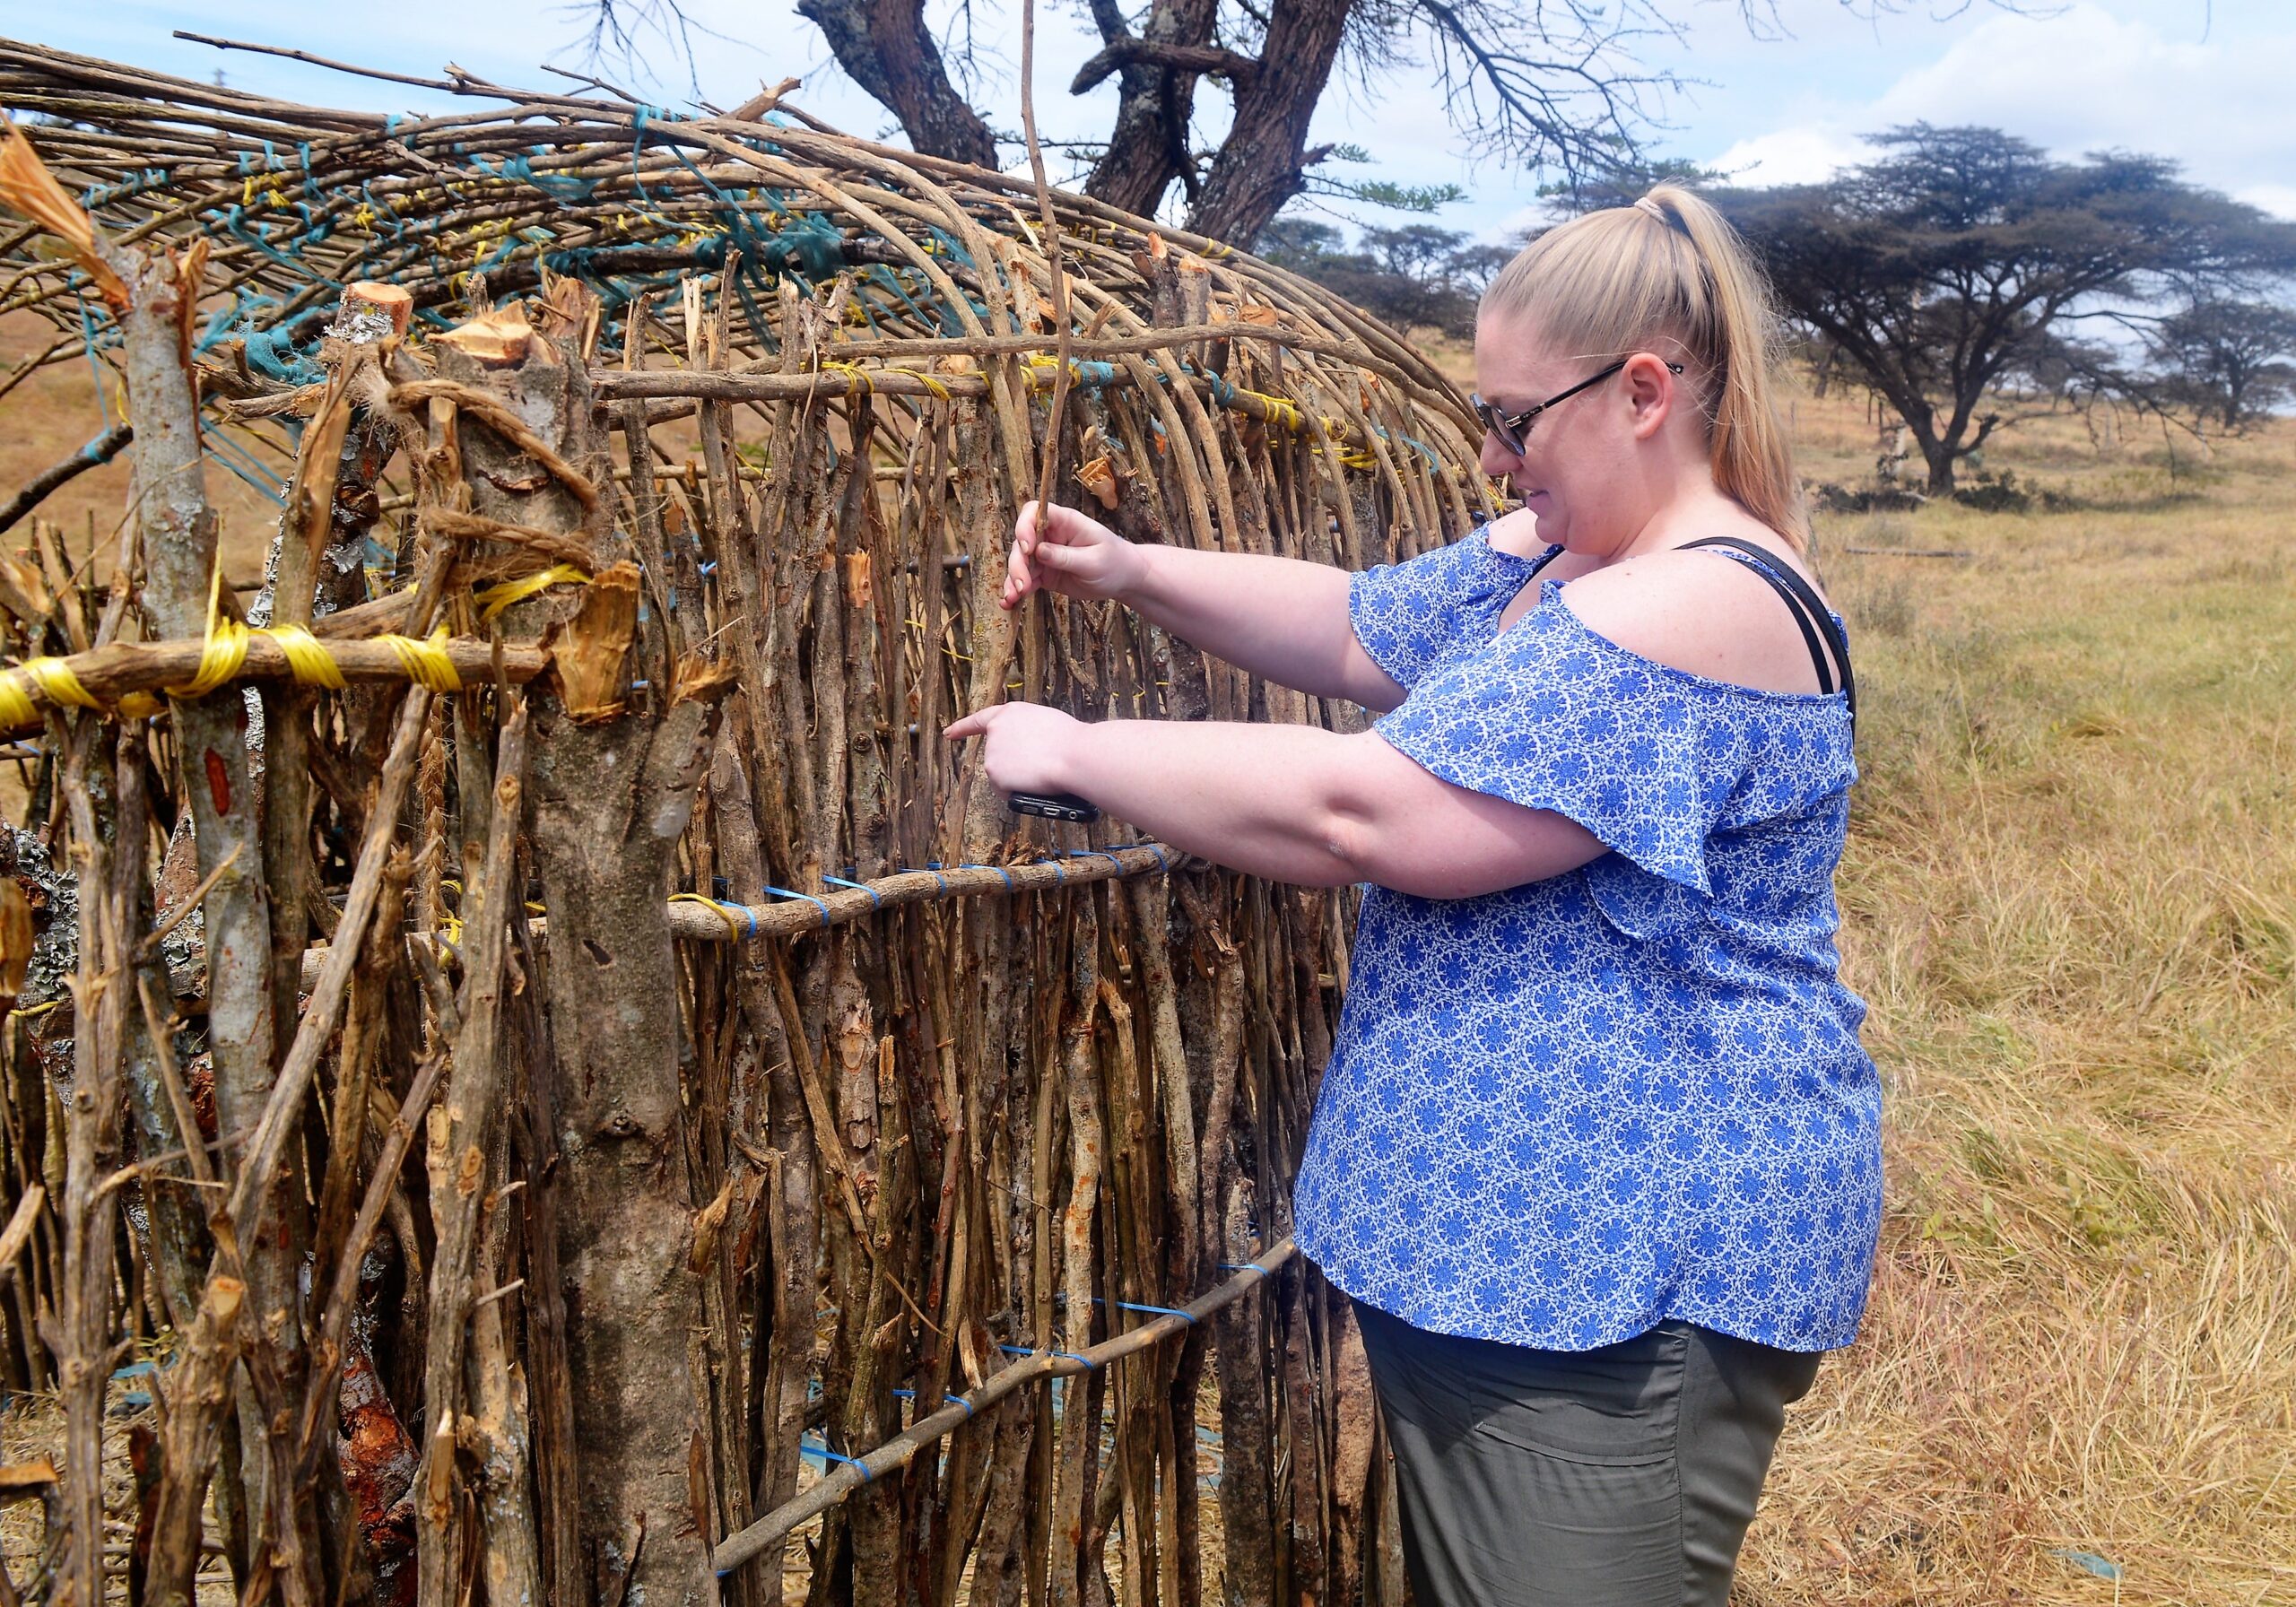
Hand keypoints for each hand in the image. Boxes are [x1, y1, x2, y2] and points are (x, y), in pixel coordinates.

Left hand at [943, 702, 1086, 794]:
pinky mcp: (994, 773)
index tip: (948, 733)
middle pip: (998, 756)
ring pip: (1003, 775)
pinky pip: (1006, 791)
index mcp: (1010, 713)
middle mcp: (995, 731)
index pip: (980, 720)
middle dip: (1013, 766)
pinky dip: (1018, 792)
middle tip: (1038, 768)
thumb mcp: (1047, 723)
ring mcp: (992, 753)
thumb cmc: (1070, 741)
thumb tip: (1029, 750)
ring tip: (1042, 773)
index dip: (962, 727)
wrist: (1073, 756)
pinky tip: (1033, 785)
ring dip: (1018, 779)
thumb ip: (1028, 731)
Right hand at [1002, 501, 1144, 609]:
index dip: (1025, 526)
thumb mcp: (1094, 560)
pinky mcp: (1045, 573)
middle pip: (1022, 542)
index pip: (1034, 512)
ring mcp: (1046, 555)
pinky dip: (1016, 590)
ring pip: (1020, 563)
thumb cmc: (1115, 562)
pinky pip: (1026, 579)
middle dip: (1018, 563)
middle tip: (1022, 585)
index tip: (1027, 548)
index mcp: (1065, 522)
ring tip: (1012, 598)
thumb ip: (1066, 556)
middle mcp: (1051, 535)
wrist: (1125, 579)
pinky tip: (1009, 603)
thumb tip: (1039, 551)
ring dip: (1013, 579)